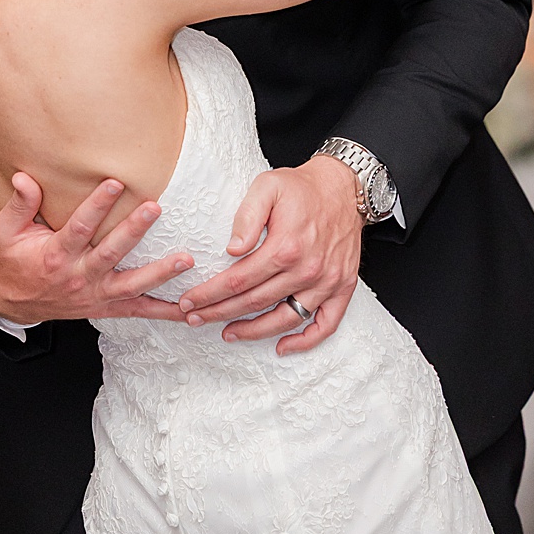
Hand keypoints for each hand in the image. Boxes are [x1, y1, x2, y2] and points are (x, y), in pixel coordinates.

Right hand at [0, 174, 192, 326]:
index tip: (115, 183)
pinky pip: (140, 311)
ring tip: (185, 260)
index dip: (97, 205)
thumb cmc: (12, 261)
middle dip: (134, 230)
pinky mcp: (106, 307)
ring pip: (132, 284)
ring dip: (160, 273)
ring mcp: (95, 295)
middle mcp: (78, 276)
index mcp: (56, 255)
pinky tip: (190, 309)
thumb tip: (24, 177)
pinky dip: (165, 312)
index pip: (79, 227)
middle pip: (110, 253)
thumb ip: (19, 204)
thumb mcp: (6, 231)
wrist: (12, 301)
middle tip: (154, 208)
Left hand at [174, 156, 362, 354]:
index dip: (210, 294)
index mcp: (285, 247)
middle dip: (220, 313)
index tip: (189, 301)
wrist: (344, 187)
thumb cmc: (301, 187)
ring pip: (286, 319)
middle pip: (256, 303)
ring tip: (228, 334)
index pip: (238, 281)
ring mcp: (327, 282)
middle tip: (194, 318)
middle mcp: (307, 270)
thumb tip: (232, 249)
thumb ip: (246, 216)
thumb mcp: (267, 187)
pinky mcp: (343, 287)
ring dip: (255, 331)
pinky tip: (282, 347)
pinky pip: (326, 324)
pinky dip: (305, 341)